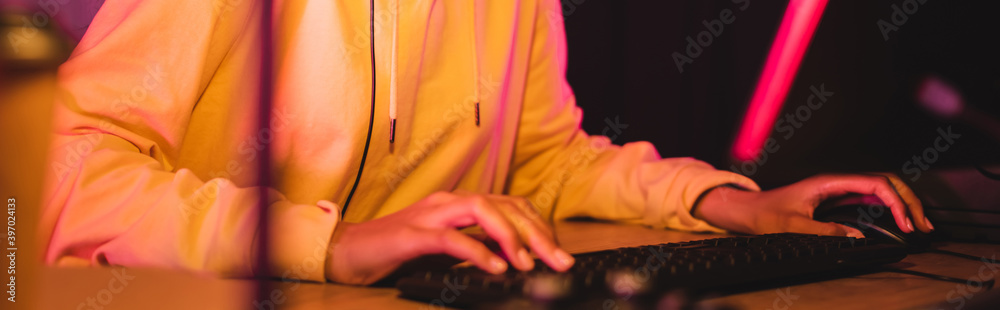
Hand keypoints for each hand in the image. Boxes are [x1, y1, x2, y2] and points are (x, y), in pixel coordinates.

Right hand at [325, 191, 574, 284]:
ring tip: (528, 263)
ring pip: (481, 211)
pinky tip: (496, 268)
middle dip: (537, 234)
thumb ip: (476, 247)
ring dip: (510, 236)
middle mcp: (448, 202)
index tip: (559, 253)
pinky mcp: (410, 235)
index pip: (511, 205)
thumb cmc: (395, 252)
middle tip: (559, 261)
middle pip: (503, 206)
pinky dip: (477, 252)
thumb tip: (514, 258)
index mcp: (459, 204)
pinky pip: (450, 238)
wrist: (346, 252)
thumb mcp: (447, 249)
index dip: (540, 226)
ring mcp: (429, 215)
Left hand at [693, 174, 933, 236]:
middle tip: (924, 226)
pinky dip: (890, 209)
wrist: (750, 210)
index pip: (875, 183)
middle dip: (909, 201)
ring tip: (920, 226)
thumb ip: (824, 231)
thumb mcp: (792, 225)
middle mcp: (838, 182)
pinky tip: (900, 222)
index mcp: (829, 182)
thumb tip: (856, 237)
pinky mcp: (838, 199)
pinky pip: (872, 199)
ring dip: (903, 204)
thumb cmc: (767, 214)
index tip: (906, 223)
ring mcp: (840, 190)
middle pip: (885, 182)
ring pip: (882, 189)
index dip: (896, 201)